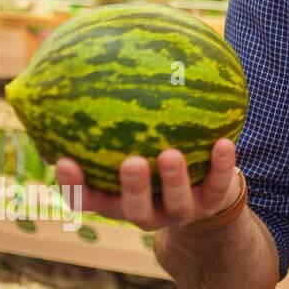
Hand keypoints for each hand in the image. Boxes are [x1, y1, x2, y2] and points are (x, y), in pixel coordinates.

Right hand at [54, 139, 240, 231]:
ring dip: (174, 179)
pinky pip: (218, 185)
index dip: (74, 186)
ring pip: (176, 202)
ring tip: (171, 154)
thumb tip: (86, 76)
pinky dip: (221, 165)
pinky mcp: (212, 203)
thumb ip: (114, 124)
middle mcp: (146, 211)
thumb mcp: (132, 144)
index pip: (87, 199)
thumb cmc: (154, 156)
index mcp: (118, 200)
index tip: (65, 161)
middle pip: (132, 208)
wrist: (206, 190)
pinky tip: (223, 142)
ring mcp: (180, 211)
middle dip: (131, 188)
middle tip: (132, 162)